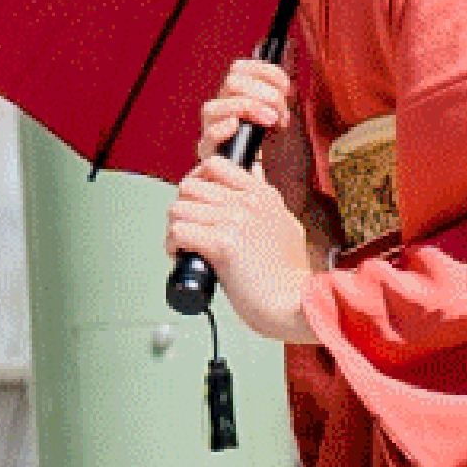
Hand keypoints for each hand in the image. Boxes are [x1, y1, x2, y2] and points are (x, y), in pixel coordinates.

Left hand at [169, 149, 318, 342]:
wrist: (293, 301)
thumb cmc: (286, 273)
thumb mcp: (285, 223)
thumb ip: (266, 200)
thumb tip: (254, 174)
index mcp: (262, 194)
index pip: (215, 164)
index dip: (196, 179)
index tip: (194, 200)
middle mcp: (248, 202)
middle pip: (189, 186)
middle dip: (182, 209)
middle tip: (188, 229)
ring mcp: (235, 220)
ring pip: (178, 208)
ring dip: (174, 229)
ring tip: (184, 246)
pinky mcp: (223, 243)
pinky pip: (178, 231)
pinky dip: (173, 245)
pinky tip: (183, 257)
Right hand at [193, 56, 292, 166]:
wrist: (247, 177)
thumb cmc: (262, 147)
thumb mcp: (272, 119)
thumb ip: (274, 100)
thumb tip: (287, 85)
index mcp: (231, 97)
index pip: (240, 68)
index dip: (265, 71)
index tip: (286, 87)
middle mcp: (218, 108)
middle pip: (231, 82)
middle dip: (261, 92)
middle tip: (281, 110)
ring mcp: (209, 129)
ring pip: (213, 107)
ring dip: (247, 108)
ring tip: (272, 121)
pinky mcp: (207, 151)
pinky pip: (209, 135)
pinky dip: (223, 128)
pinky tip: (237, 125)